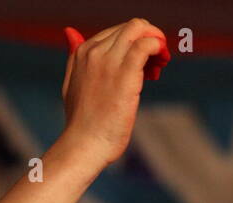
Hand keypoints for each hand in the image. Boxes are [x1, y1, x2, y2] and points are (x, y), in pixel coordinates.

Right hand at [58, 20, 170, 167]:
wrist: (85, 144)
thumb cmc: (82, 122)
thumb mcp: (72, 83)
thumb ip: (74, 56)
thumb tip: (70, 32)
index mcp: (83, 51)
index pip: (117, 31)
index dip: (134, 42)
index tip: (143, 62)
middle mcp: (95, 51)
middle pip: (131, 27)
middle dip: (148, 38)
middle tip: (157, 62)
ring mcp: (109, 61)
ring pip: (139, 30)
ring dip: (156, 41)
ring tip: (161, 63)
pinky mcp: (125, 74)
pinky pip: (145, 45)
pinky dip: (158, 45)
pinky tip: (161, 59)